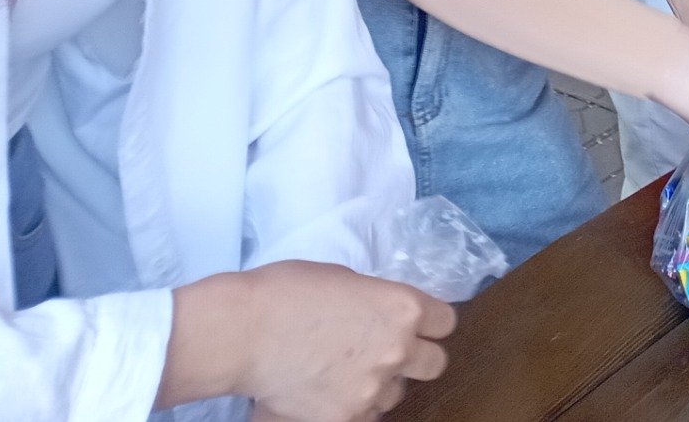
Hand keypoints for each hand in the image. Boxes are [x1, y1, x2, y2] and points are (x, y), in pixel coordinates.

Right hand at [168, 262, 453, 421]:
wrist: (242, 332)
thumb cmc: (286, 293)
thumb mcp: (347, 280)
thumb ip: (377, 301)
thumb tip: (384, 316)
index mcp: (402, 307)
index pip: (446, 322)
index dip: (431, 324)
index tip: (416, 325)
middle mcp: (397, 349)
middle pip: (435, 363)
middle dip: (415, 358)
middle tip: (386, 353)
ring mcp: (372, 388)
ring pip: (395, 395)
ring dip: (379, 385)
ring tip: (343, 373)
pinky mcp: (345, 417)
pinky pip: (364, 416)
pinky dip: (351, 408)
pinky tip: (326, 393)